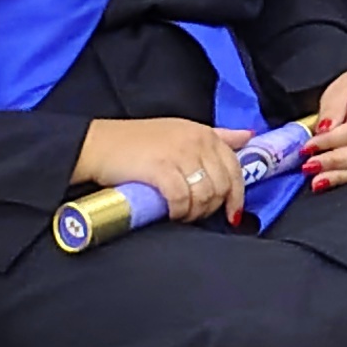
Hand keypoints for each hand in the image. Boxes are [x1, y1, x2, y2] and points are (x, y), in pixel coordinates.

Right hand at [76, 116, 259, 226]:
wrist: (99, 144)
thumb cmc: (138, 141)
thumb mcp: (182, 131)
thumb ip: (216, 135)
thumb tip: (247, 137)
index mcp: (204, 133)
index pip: (234, 166)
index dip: (237, 194)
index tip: (232, 212)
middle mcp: (196, 141)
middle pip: (222, 183)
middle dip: (214, 206)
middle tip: (197, 214)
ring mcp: (179, 155)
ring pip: (205, 193)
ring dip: (197, 211)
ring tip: (183, 215)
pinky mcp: (160, 169)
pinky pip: (182, 198)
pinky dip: (181, 211)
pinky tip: (173, 214)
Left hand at [307, 70, 346, 189]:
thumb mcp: (338, 90)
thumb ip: (331, 109)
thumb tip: (324, 129)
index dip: (330, 141)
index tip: (308, 146)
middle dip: (333, 162)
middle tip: (309, 166)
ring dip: (338, 175)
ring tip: (315, 180)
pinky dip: (343, 178)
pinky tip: (326, 181)